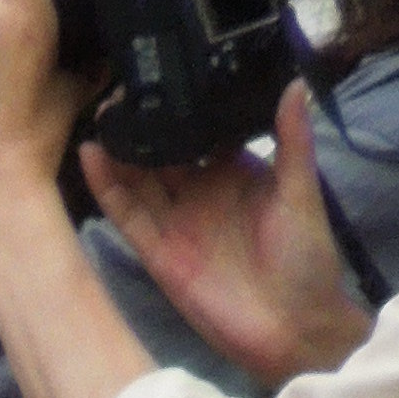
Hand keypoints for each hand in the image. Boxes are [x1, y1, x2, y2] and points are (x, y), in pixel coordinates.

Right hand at [82, 80, 372, 388]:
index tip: (162, 69)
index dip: (179, 105)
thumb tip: (293, 84)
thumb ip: (292, 140)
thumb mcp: (301, 192)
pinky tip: (92, 155)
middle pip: (160, 152)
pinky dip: (107, 187)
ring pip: (137, 178)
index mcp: (234, 172)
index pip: (198, 132)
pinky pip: (128, 215)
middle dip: (139, 123)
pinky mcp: (158, 252)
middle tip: (120, 86)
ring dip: (118, 149)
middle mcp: (199, 193)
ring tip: (100, 114)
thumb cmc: (306, 260)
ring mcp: (176, 223)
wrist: (292, 328)